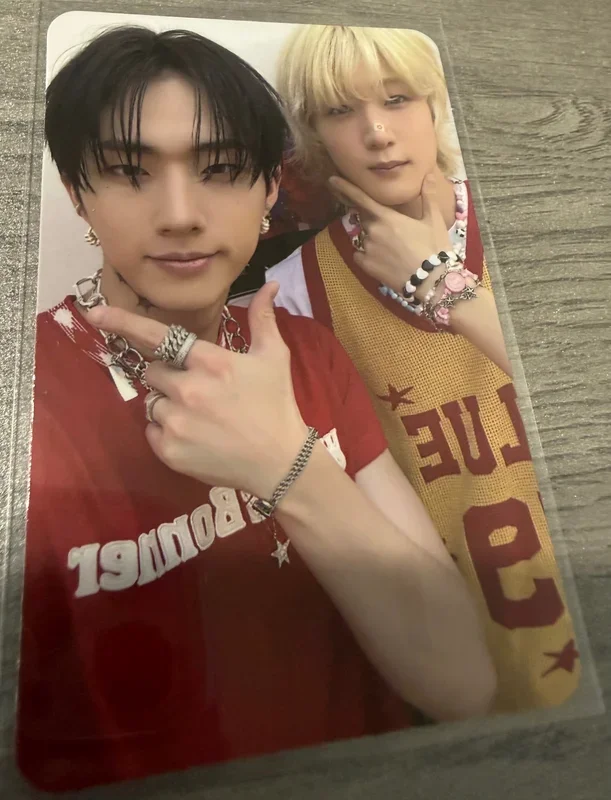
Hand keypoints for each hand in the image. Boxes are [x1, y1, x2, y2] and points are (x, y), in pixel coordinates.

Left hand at [86, 283, 308, 498]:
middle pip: (154, 371)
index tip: (94, 314)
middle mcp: (187, 389)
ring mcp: (176, 422)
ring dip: (169, 406)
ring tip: (202, 418)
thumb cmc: (277, 405)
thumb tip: (269, 285)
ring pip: (153, 403)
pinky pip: (152, 431)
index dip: (123, 322)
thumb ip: (263, 319)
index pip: (157, 337)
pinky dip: (167, 433)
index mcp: (209, 361)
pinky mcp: (170, 450)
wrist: (280, 463)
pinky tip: (196, 437)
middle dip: (171, 377)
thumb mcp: (273, 358)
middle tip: (201, 391)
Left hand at [329, 173, 452, 295]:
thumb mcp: (434, 221)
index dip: (345, 188)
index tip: (332, 180)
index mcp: (387, 217)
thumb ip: (428, 197)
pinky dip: (367, 256)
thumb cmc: (434, 248)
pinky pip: (360, 256)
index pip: (361, 199)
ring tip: (395, 252)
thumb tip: (428, 176)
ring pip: (365, 239)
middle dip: (375, 222)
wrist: (432, 281)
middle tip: (395, 234)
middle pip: (366, 220)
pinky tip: (384, 261)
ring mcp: (367, 249)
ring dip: (375, 241)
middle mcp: (372, 231)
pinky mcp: (366, 266)